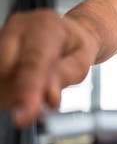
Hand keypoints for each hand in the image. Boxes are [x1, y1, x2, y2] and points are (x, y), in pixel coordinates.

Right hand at [0, 9, 98, 127]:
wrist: (69, 33)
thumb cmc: (76, 48)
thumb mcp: (80, 63)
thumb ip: (64, 77)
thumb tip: (49, 97)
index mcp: (47, 28)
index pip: (34, 62)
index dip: (28, 90)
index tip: (24, 117)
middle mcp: (21, 27)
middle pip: (7, 69)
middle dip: (19, 96)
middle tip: (36, 107)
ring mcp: (4, 34)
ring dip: (14, 95)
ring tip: (35, 93)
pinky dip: (9, 90)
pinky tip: (24, 89)